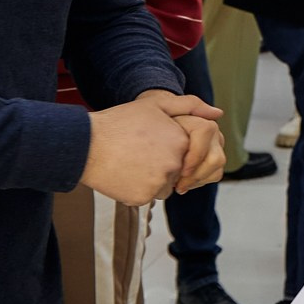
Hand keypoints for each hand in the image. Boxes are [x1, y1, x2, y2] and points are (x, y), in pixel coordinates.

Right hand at [81, 89, 225, 204]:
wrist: (86, 144)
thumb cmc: (120, 122)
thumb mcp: (156, 106)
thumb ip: (190, 106)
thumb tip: (217, 113)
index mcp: (183, 142)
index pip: (188, 152)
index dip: (170, 147)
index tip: (153, 143)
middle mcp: (175, 164)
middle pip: (178, 170)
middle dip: (163, 163)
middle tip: (139, 151)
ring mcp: (159, 183)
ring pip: (164, 185)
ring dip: (152, 177)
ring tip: (130, 160)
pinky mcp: (143, 198)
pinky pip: (148, 196)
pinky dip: (138, 188)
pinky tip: (123, 173)